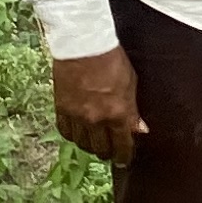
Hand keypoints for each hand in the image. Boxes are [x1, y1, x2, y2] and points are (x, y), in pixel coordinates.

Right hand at [51, 46, 145, 168]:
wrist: (83, 43)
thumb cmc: (111, 59)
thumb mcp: (131, 84)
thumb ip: (133, 110)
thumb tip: (139, 129)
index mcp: (118, 113)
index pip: (122, 146)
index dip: (123, 157)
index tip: (124, 159)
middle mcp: (96, 119)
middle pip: (100, 149)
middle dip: (107, 153)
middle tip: (110, 151)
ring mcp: (77, 115)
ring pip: (82, 144)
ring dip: (90, 146)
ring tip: (94, 141)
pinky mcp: (61, 108)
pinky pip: (66, 132)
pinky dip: (73, 135)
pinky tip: (78, 131)